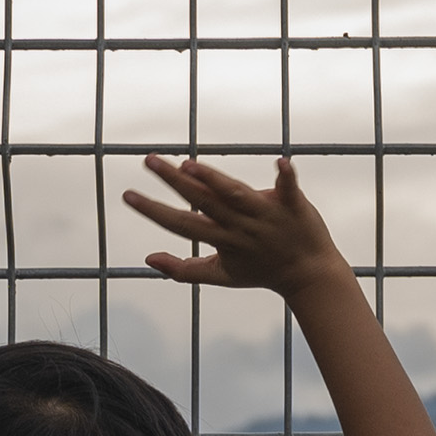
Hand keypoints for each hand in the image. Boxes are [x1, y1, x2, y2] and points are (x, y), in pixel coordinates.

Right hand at [124, 154, 350, 298]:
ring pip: (235, 194)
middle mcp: (240, 225)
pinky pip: (289, 189)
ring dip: (213, 179)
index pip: (181, 223)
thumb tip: (147, 259)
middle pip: (202, 200)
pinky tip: (281, 161)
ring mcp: (266, 214)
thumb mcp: (220, 275)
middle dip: (174, 181)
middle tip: (149, 159)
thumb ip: (183, 270)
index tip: (127, 195)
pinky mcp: (292, 204)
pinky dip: (285, 177)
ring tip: (188, 164)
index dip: (153, 210)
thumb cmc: (262, 272)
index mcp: (221, 239)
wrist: (308, 274)